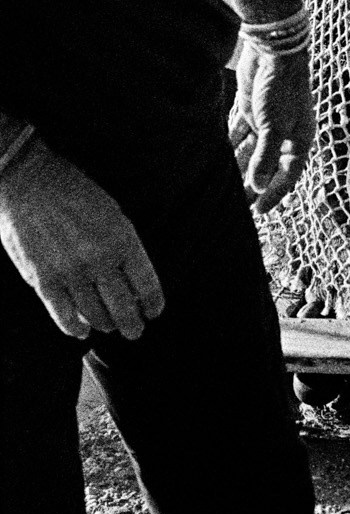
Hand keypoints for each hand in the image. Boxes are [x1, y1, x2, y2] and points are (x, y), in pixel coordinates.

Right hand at [0, 140, 163, 340]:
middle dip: (132, 324)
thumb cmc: (75, 191)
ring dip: (105, 325)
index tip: (154, 311)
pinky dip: (75, 329)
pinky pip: (63, 316)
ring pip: (94, 316)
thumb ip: (124, 244)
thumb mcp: (112, 211)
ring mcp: (70, 273)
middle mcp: (99, 260)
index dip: (153, 304)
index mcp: (122, 238)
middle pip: (123, 308)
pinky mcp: (43, 281)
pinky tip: (82, 331)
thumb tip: (132, 279)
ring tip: (110, 327)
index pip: (146, 284)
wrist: (30, 182)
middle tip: (136, 331)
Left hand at [229, 43, 314, 213]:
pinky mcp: (251, 111)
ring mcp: (267, 123)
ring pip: (251, 153)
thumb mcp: (275, 127)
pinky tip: (218, 160)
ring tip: (224, 188)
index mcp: (299, 140)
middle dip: (254, 185)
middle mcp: (284, 134)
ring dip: (240, 168)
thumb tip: (258, 187)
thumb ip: (265, 158)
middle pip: (268, 167)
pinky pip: (239, 135)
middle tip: (239, 208)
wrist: (273, 50)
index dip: (274, 194)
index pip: (288, 175)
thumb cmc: (283, 88)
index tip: (259, 212)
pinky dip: (231, 148)